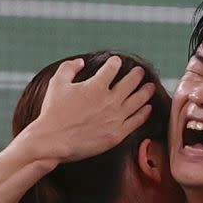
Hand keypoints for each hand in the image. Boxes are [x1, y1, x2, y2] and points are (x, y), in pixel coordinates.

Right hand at [23, 55, 155, 162]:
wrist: (53, 141)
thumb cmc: (52, 112)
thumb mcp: (57, 84)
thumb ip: (69, 68)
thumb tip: (80, 61)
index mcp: (96, 86)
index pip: (112, 68)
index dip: (115, 63)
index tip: (116, 62)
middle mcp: (110, 100)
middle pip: (130, 83)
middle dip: (136, 75)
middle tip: (140, 72)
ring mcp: (116, 118)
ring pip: (138, 101)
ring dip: (146, 92)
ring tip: (150, 86)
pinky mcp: (117, 134)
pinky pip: (136, 121)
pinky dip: (144, 113)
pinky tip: (148, 108)